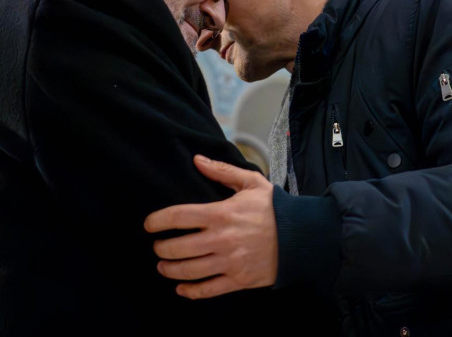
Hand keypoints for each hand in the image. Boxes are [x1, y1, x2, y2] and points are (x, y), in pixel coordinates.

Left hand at [143, 154, 277, 298]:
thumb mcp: (251, 183)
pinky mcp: (239, 280)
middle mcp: (221, 239)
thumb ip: (222, 171)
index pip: (179, 216)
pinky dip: (190, 291)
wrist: (303, 236)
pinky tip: (181, 288)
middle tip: (158, 247)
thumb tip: (197, 160)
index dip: (157, 221)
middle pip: (178, 247)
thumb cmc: (275, 208)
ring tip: (163, 266)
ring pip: (189, 271)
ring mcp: (229, 262)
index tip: (149, 225)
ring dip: (170, 269)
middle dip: (161, 248)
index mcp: (221, 213)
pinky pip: (208, 289)